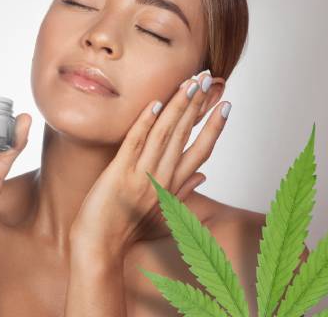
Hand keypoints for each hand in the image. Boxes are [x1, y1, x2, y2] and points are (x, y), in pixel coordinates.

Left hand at [69, 71, 230, 255]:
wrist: (100, 250)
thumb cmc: (125, 230)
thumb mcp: (160, 212)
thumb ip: (183, 191)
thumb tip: (205, 175)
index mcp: (172, 186)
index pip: (200, 150)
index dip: (214, 127)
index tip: (226, 104)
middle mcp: (162, 179)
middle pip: (185, 135)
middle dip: (197, 104)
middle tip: (208, 78)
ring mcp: (141, 176)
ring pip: (165, 135)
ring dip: (178, 106)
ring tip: (190, 82)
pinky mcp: (119, 175)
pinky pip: (135, 144)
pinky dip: (145, 124)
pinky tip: (155, 104)